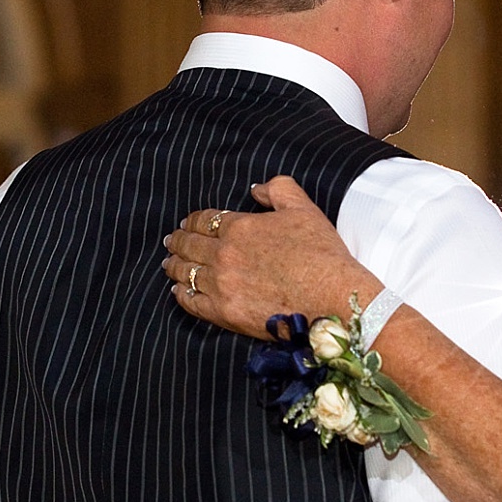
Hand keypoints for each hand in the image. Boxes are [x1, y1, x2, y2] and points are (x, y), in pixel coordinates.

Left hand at [163, 176, 381, 337]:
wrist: (332, 297)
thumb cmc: (322, 254)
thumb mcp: (304, 209)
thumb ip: (279, 189)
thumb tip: (256, 188)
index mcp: (240, 227)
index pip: (205, 220)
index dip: (193, 221)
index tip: (187, 223)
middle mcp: (224, 255)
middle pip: (189, 245)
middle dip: (178, 241)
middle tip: (170, 241)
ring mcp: (222, 285)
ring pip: (186, 272)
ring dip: (175, 265)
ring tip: (169, 263)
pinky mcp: (225, 313)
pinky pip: (192, 302)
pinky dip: (181, 294)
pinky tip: (178, 290)